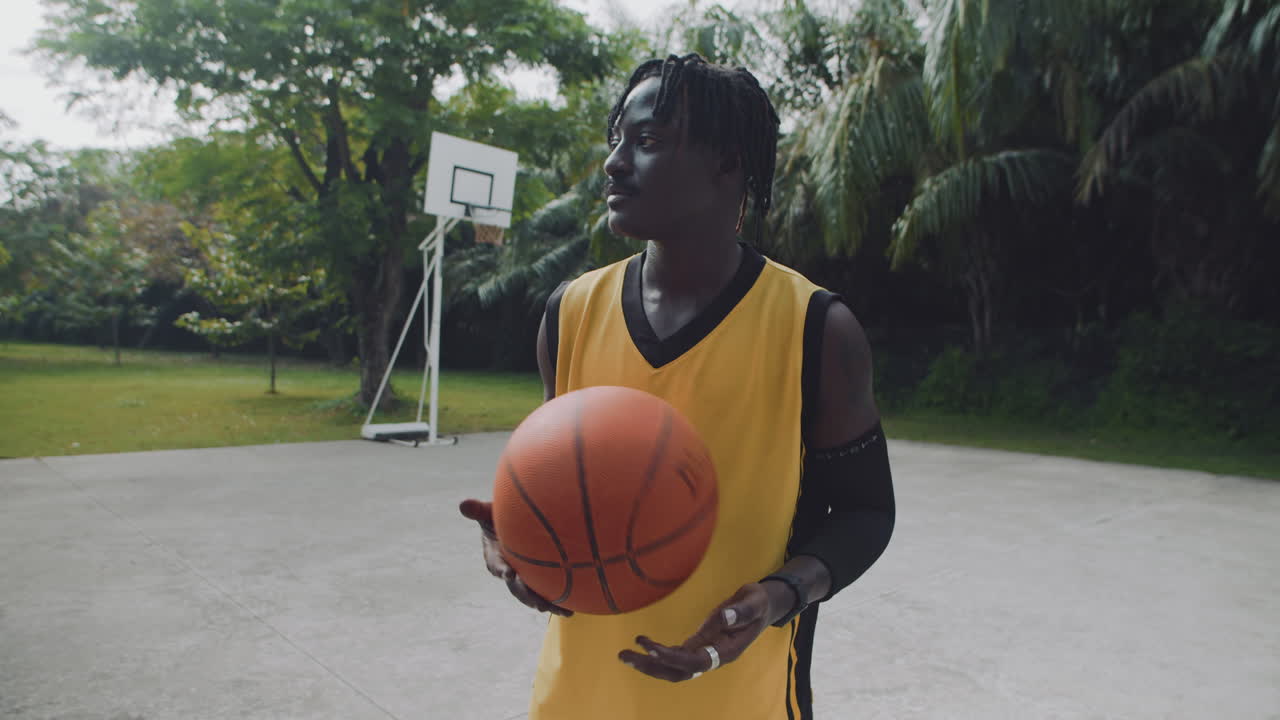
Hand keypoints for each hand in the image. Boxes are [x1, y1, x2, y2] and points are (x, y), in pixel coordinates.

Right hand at [459, 498, 572, 616]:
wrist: (509, 529)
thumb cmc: (497, 519)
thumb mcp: (487, 514)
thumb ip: (478, 510)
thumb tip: (462, 503)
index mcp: (495, 558)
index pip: (497, 565)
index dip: (502, 570)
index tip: (508, 573)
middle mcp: (508, 572)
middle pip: (517, 588)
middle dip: (528, 597)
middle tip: (540, 606)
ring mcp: (522, 578)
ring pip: (533, 595)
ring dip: (547, 605)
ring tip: (565, 612)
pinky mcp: (535, 580)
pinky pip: (546, 591)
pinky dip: (558, 600)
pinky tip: (575, 608)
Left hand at [617, 582, 779, 681]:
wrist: (763, 606)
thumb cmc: (758, 602)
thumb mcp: (754, 601)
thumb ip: (741, 611)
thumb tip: (723, 616)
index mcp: (727, 650)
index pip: (696, 662)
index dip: (673, 658)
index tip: (652, 650)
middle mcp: (713, 657)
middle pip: (679, 672)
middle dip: (652, 667)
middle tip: (624, 655)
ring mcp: (705, 653)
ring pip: (675, 667)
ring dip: (650, 663)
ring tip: (625, 654)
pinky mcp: (700, 645)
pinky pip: (676, 656)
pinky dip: (658, 653)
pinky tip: (643, 646)